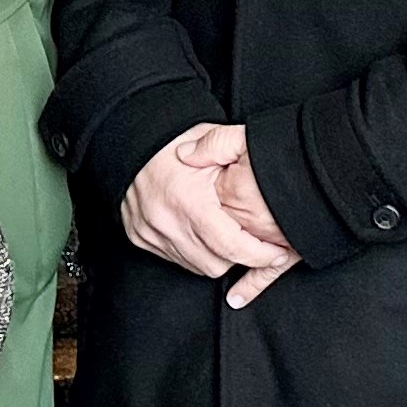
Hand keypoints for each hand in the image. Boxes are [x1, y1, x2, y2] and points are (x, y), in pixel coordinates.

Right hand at [120, 123, 298, 304]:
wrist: (129, 139)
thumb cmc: (172, 139)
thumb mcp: (212, 140)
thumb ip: (240, 162)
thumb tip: (268, 185)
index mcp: (188, 200)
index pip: (231, 246)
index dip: (260, 255)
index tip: (277, 253)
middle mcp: (166, 221)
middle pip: (215, 264)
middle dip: (239, 257)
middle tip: (255, 243)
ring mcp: (149, 232)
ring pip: (195, 266)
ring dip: (216, 256)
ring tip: (228, 234)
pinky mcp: (139, 237)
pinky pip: (174, 259)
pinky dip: (192, 251)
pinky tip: (201, 233)